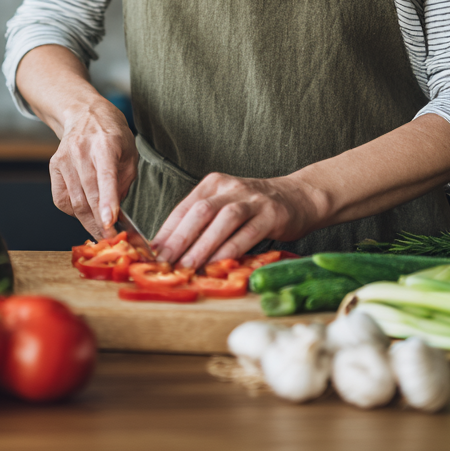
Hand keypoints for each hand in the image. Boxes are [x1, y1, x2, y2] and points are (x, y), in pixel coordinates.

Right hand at [48, 101, 137, 239]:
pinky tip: (85, 210)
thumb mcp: (129, 152)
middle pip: (88, 194)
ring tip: (101, 231)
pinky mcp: (54, 166)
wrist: (84, 113)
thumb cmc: (111, 134)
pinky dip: (74, 211)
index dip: (107, 200)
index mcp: (106, 144)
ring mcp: (64, 158)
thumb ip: (124, 181)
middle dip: (100, 222)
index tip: (110, 221)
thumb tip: (116, 212)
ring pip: (74, 201)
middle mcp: (81, 150)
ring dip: (88, 221)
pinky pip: (61, 199)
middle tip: (111, 239)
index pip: (105, 176)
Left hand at [151, 172, 319, 267]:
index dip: (166, 230)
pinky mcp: (271, 214)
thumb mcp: (225, 206)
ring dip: (203, 245)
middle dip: (179, 238)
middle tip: (164, 261)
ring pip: (222, 220)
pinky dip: (231, 249)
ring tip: (188, 265)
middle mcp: (230, 188)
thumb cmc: (255, 208)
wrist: (298, 196)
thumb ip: (203, 223)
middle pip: (199, 211)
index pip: (184, 207)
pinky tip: (219, 264)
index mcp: (213, 184)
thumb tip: (172, 252)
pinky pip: (247, 233)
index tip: (151, 253)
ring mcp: (251, 200)